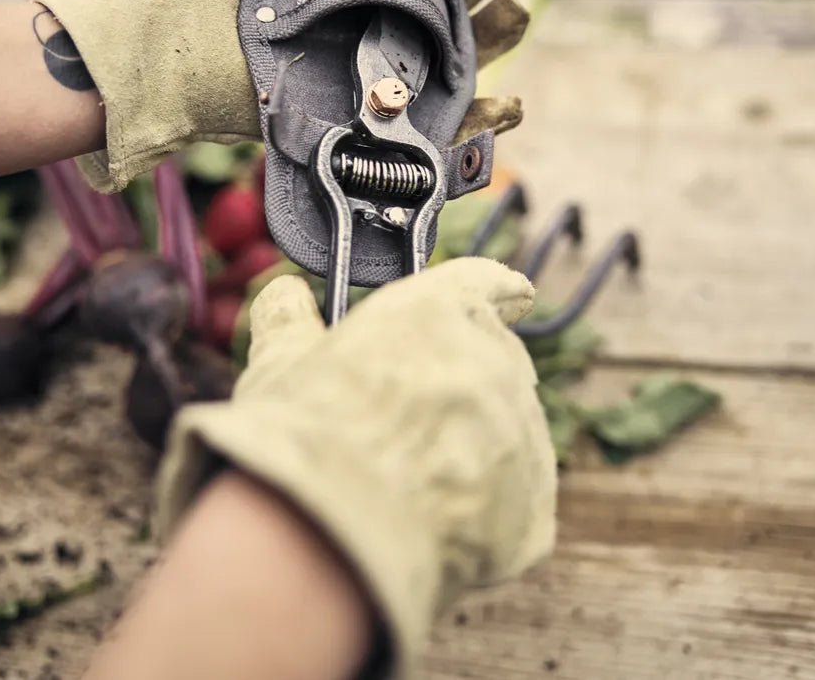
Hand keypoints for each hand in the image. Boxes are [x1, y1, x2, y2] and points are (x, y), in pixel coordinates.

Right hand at [154, 258, 556, 676]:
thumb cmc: (299, 435)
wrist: (326, 533)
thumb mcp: (281, 363)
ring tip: (407, 492)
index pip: (485, 282)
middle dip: (466, 389)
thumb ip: (291, 320)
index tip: (513, 295)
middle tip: (414, 425)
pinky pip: (515, 510)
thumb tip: (285, 294)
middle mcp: (497, 364)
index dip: (496, 290)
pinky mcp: (533, 513)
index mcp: (442, 312)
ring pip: (509, 440)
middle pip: (498, 365)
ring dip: (475, 456)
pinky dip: (484, 519)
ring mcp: (524, 439)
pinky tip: (431, 533)